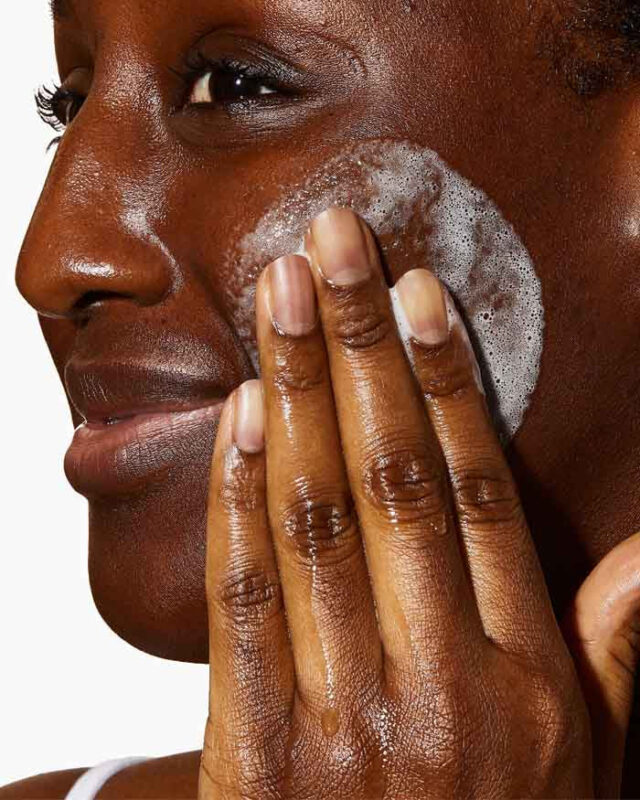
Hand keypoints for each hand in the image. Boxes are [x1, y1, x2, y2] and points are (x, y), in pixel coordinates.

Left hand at [199, 207, 639, 798]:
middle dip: (357, 347)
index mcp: (526, 679)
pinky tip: (236, 415)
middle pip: (392, 476)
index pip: (478, 492)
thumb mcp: (587, 766)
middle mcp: (441, 682)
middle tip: (332, 245)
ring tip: (278, 294)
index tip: (416, 293)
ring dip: (293, 392)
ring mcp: (345, 718)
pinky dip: (237, 501)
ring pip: (315, 520)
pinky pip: (243, 605)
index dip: (447, 381)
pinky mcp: (260, 754)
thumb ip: (614, 657)